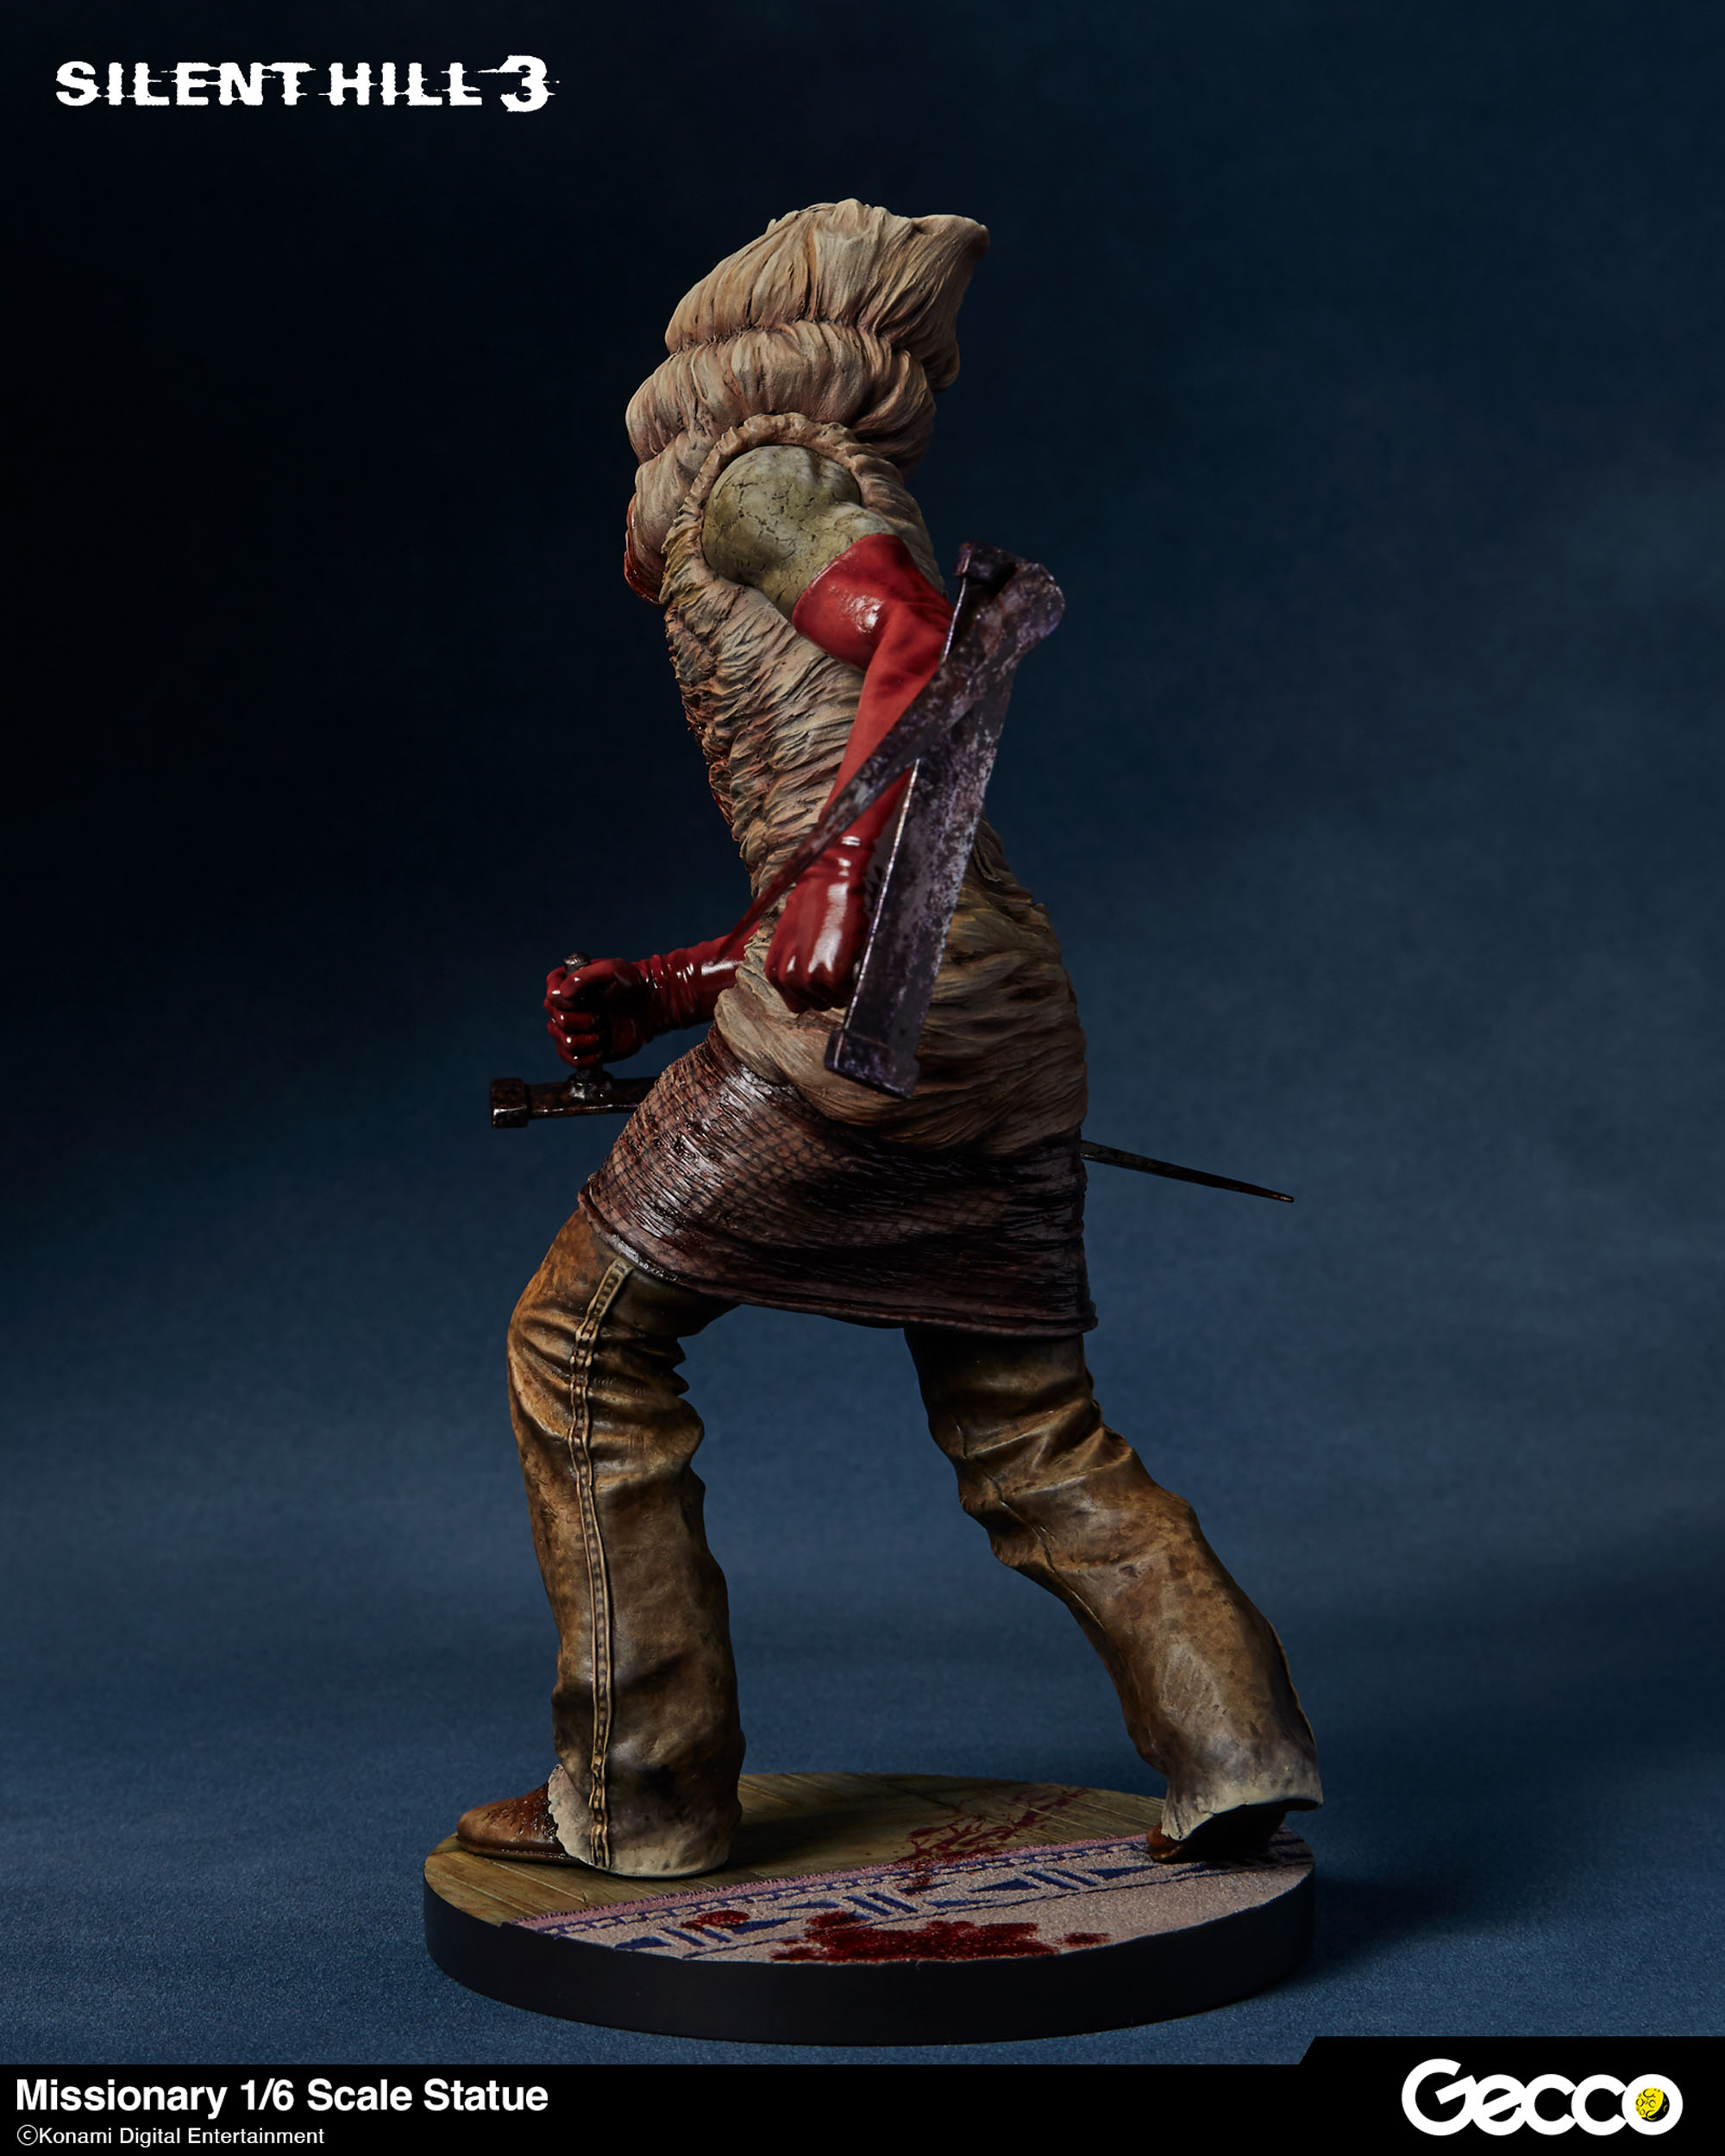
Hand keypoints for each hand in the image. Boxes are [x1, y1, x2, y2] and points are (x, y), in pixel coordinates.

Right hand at [544, 958, 653, 1068]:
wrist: (646, 1005)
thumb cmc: (628, 983)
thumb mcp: (611, 969)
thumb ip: (585, 976)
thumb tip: (564, 992)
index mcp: (562, 984)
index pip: (553, 998)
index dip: (573, 1002)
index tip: (592, 998)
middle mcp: (560, 1008)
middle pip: (560, 1022)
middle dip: (587, 1020)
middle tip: (603, 1014)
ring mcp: (568, 1030)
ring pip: (567, 1043)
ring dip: (592, 1038)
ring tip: (605, 1029)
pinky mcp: (580, 1050)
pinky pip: (575, 1061)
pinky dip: (592, 1057)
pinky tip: (603, 1047)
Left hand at [765, 832, 870, 1012]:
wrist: (833, 881)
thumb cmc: (817, 902)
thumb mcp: (792, 937)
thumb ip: (794, 963)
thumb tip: (808, 983)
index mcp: (774, 970)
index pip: (797, 1003)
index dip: (815, 990)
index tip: (825, 970)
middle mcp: (785, 978)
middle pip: (816, 1004)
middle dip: (830, 988)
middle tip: (837, 959)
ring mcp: (807, 979)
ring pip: (833, 1001)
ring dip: (843, 984)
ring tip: (843, 953)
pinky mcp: (830, 977)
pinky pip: (847, 994)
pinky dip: (855, 980)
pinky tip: (851, 956)